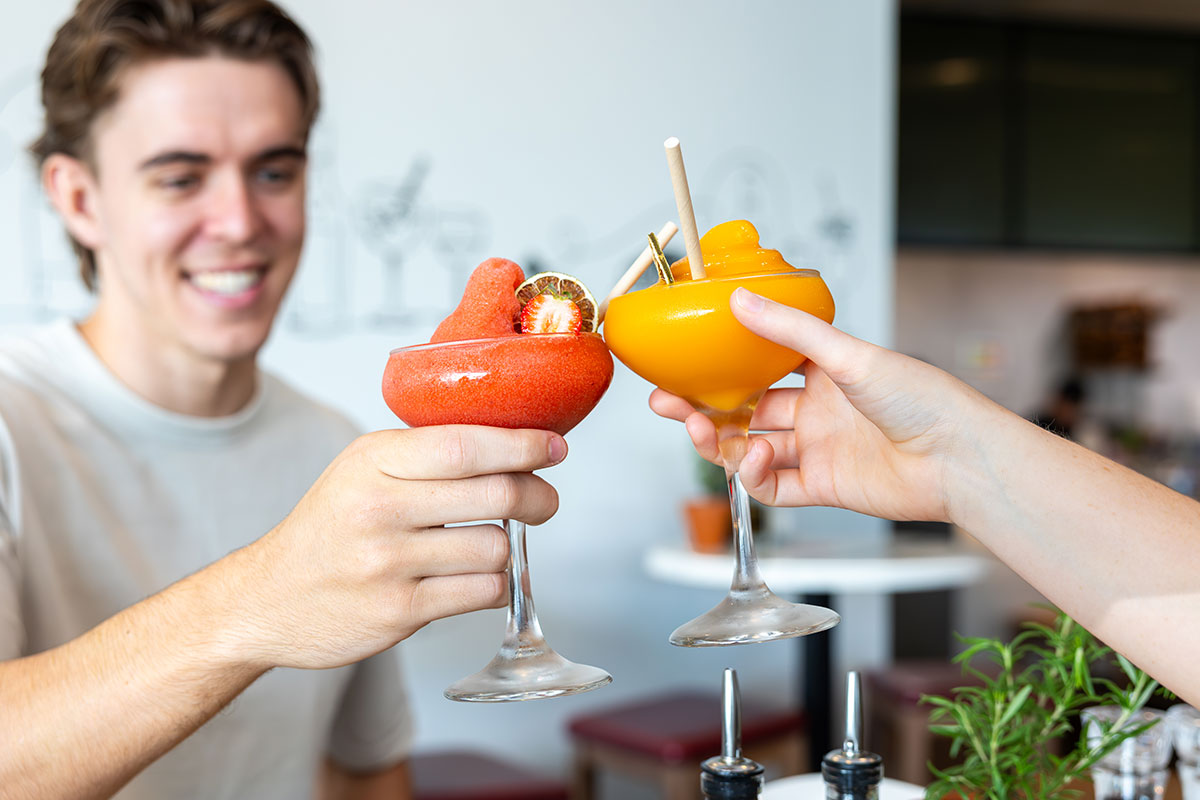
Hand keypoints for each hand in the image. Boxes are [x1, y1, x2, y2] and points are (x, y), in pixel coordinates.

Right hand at [231, 425, 563, 669]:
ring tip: (488, 544)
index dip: (523, 446)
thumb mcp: (363, 469)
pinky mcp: (399, 612)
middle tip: (545, 500)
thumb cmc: (330, 527)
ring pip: (495, 548)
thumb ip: (426, 453)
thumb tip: (516, 442)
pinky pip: (481, 592)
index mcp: (374, 461)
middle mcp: (379, 507)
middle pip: (496, 495)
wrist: (268, 598)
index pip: (467, 445)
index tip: (554, 448)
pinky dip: (492, 585)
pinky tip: (473, 577)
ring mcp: (388, 563)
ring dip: (507, 548)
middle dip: (537, 497)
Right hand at [650, 288, 994, 522]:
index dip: (720, 368)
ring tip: (704, 432)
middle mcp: (817, 411)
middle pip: (746, 411)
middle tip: (667, 403)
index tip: (683, 365)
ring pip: (753, 449)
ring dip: (723, 442)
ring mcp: (819, 450)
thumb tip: (740, 300)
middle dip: (704, 409)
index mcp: (823, 373)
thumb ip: (789, 331)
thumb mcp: (848, 354)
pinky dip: (755, 477)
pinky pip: (775, 487)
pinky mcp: (825, 487)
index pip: (758, 368)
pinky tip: (754, 461)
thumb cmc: (922, 397)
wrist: (958, 456)